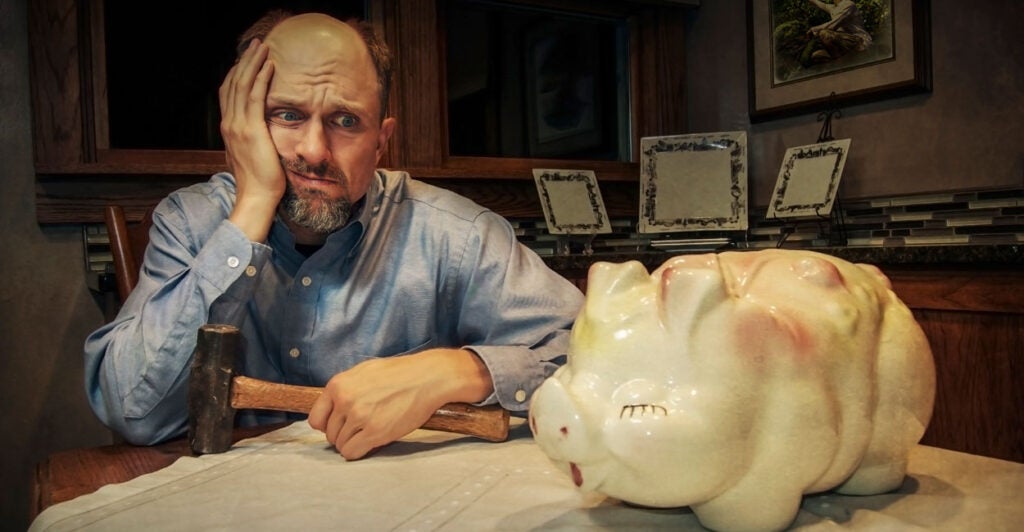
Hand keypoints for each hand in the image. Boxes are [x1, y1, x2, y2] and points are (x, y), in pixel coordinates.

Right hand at [219, 39, 281, 241]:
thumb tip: (257, 134)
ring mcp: (238, 126)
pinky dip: (261, 78)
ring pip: (242, 85)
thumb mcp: (250, 155)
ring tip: (263, 48)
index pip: (228, 93)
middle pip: (233, 83)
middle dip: (244, 62)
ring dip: (252, 64)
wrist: (256, 197)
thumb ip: (249, 140)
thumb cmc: (258, 181)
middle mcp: (229, 124)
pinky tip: (269, 66)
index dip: (236, 73)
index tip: (247, 60)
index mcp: (228, 129)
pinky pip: (256, 97)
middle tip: (256, 45)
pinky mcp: (251, 129)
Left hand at [308, 348, 492, 459]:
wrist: (427, 377)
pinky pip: (352, 453)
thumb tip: (331, 406)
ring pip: (341, 445)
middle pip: (330, 434)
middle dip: (343, 435)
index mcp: (338, 385)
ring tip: (370, 433)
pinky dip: (359, 452)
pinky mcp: (375, 431)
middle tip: (361, 429)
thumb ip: (345, 388)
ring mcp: (360, 417)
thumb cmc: (399, 373)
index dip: (327, 425)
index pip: (316, 419)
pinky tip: (372, 442)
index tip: (339, 426)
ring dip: (353, 443)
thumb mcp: (364, 371)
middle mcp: (345, 400)